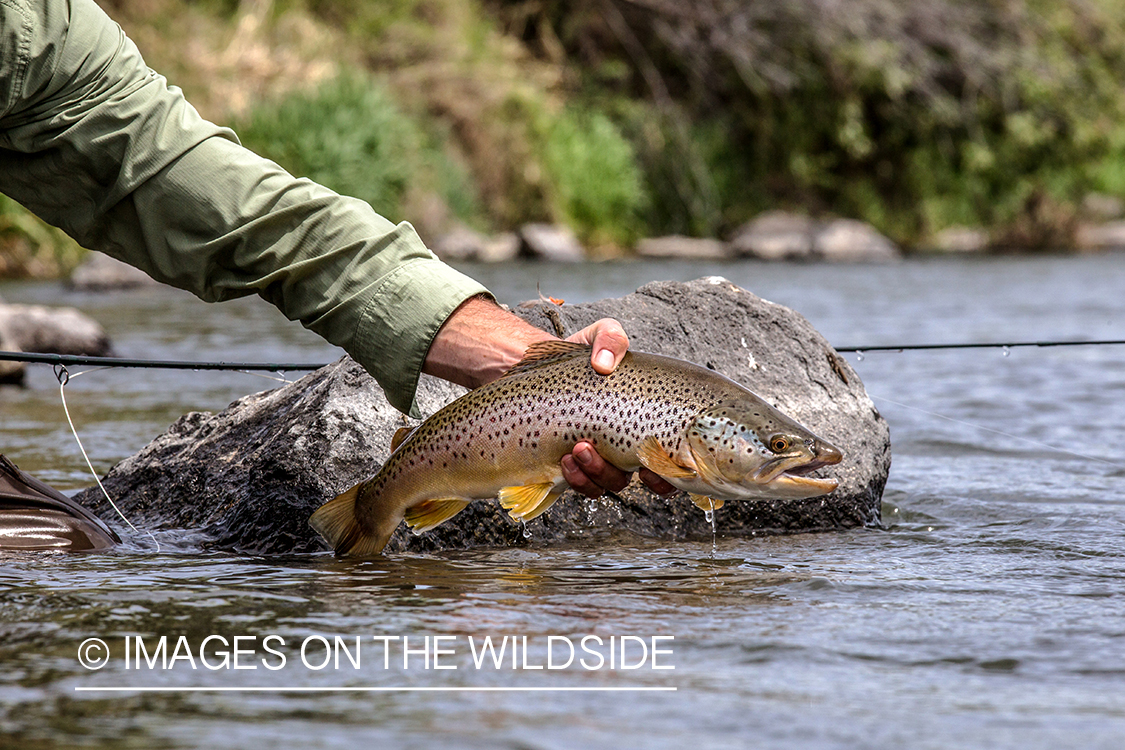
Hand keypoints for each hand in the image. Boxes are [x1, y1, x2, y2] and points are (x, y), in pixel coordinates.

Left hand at [423, 296, 676, 497]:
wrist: (535, 372)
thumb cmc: (576, 356)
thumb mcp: (599, 335)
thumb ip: (611, 338)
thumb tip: (604, 365)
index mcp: (644, 418)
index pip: (671, 457)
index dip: (671, 473)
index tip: (652, 467)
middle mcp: (628, 442)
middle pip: (643, 478)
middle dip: (622, 472)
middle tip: (603, 451)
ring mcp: (601, 457)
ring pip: (610, 483)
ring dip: (597, 472)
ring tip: (577, 448)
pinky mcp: (574, 466)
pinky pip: (583, 486)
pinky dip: (577, 478)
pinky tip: (563, 458)